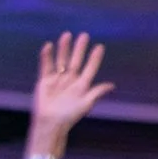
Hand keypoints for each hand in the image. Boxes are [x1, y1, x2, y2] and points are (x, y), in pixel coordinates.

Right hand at [27, 31, 114, 146]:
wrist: (50, 123)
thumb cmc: (69, 116)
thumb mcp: (86, 104)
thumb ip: (97, 93)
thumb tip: (112, 85)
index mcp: (81, 85)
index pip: (90, 68)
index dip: (95, 58)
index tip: (100, 47)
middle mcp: (70, 80)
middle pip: (76, 61)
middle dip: (79, 49)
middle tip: (84, 35)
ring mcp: (57, 79)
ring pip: (61, 60)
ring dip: (64, 49)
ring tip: (67, 35)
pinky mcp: (45, 81)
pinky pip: (46, 66)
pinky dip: (47, 57)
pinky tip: (48, 46)